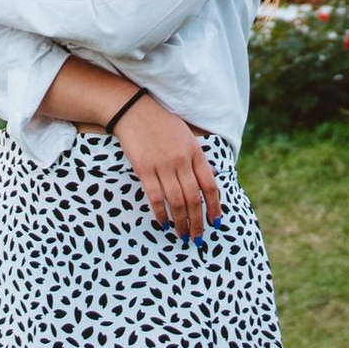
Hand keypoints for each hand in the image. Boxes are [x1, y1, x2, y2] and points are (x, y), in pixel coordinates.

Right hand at [112, 90, 223, 238]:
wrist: (133, 109)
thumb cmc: (161, 123)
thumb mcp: (187, 136)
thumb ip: (197, 158)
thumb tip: (209, 180)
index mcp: (196, 152)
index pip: (210, 185)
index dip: (215, 206)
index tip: (215, 222)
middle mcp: (182, 161)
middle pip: (194, 199)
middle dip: (197, 222)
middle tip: (198, 237)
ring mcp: (163, 165)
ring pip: (177, 201)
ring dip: (181, 222)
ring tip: (182, 236)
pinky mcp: (144, 169)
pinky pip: (156, 197)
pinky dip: (161, 213)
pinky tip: (164, 223)